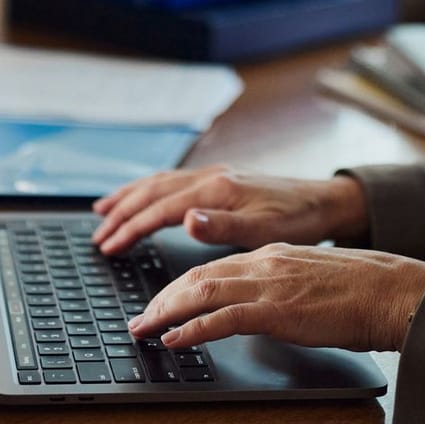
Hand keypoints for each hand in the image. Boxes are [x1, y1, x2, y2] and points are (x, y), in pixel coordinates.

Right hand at [89, 166, 367, 255]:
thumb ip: (224, 226)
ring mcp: (215, 176)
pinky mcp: (221, 181)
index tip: (108, 247)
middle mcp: (212, 178)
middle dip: (121, 213)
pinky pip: (173, 182)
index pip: (160, 209)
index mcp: (218, 190)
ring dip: (129, 197)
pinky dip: (149, 190)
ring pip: (159, 183)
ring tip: (103, 211)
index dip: (131, 229)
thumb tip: (186, 219)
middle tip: (97, 236)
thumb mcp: (266, 230)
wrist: (327, 202)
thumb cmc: (300, 221)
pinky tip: (145, 198)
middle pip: (152, 192)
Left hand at [127, 244, 424, 351]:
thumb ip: (283, 283)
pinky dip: (192, 328)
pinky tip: (175, 339)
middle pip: (198, 275)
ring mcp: (270, 284)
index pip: (213, 266)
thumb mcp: (312, 277)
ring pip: (201, 292)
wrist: (393, 290)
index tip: (160, 303)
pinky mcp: (277, 309)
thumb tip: (264, 304)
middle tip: (140, 320)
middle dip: (162, 299)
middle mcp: (265, 262)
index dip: (180, 285)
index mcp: (273, 253)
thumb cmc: (363, 290)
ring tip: (145, 330)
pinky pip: (222, 318)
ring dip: (166, 312)